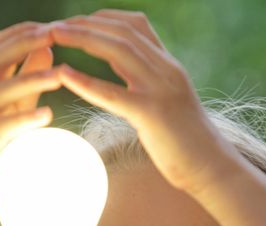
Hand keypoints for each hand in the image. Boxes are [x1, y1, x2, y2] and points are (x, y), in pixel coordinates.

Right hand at [0, 22, 62, 223]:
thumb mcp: (13, 110)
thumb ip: (27, 83)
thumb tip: (47, 51)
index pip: (0, 46)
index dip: (25, 32)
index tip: (55, 26)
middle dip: (27, 43)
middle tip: (57, 36)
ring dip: (30, 80)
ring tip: (60, 76)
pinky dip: (22, 121)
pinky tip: (46, 115)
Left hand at [50, 10, 241, 195]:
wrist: (212, 167)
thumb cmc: (186, 142)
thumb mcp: (166, 102)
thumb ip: (146, 82)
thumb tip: (122, 73)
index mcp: (169, 66)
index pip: (136, 26)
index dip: (102, 19)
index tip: (76, 22)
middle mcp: (167, 70)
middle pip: (122, 32)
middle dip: (85, 24)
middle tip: (53, 26)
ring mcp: (161, 90)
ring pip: (118, 50)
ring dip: (82, 39)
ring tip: (53, 37)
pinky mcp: (153, 115)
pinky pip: (113, 93)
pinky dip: (86, 81)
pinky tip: (64, 75)